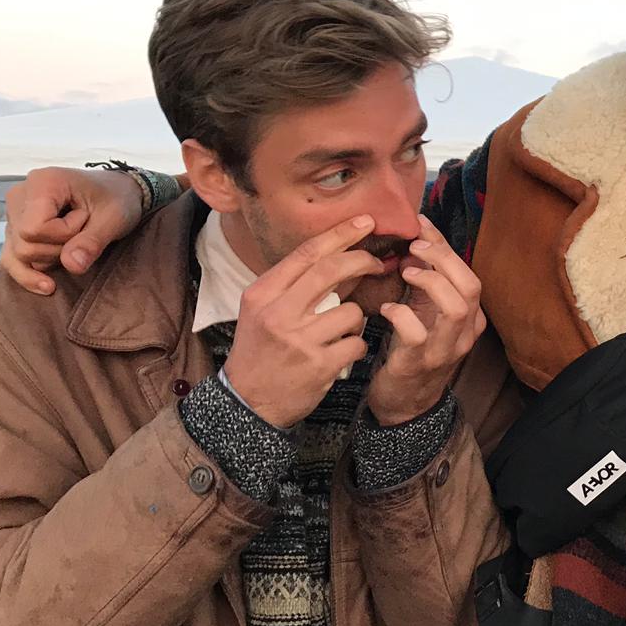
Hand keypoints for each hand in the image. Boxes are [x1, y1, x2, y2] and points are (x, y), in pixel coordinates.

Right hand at [0, 168, 146, 294]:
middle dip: (60, 249)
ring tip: (74, 236)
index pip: (34, 229)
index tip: (86, 220)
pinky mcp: (16, 228)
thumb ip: (92, 242)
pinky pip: (11, 259)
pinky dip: (28, 274)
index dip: (64, 236)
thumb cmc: (117, 198)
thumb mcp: (114, 218)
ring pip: (18, 255)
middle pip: (25, 245)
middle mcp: (20, 195)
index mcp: (42, 182)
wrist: (117, 193)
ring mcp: (14, 212)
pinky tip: (48, 285)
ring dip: (51, 257)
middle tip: (84, 229)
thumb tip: (72, 265)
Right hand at [224, 215, 384, 429]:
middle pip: (331, 272)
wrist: (248, 402)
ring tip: (341, 331)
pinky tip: (341, 353)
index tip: (365, 222)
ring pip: (352, 311)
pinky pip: (357, 344)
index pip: (306, 254)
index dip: (340, 235)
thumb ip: (298, 287)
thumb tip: (347, 258)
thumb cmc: (261, 350)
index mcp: (262, 294)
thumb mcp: (265, 312)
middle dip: (361, 261)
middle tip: (377, 262)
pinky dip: (356, 346)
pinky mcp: (319, 366)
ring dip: (356, 318)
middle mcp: (278, 314)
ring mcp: (300, 341)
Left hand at [366, 215, 485, 426]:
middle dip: (441, 259)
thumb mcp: (428, 313)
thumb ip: (429, 280)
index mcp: (471, 318)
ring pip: (454, 308)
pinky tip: (387, 309)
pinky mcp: (419, 363)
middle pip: (470, 286)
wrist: (405, 403)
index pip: (469, 273)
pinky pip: (416, 333)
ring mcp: (445, 350)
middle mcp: (465, 333)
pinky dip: (400, 313)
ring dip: (430, 282)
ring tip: (405, 271)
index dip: (445, 246)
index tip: (421, 225)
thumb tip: (419, 238)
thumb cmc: (414, 349)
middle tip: (413, 247)